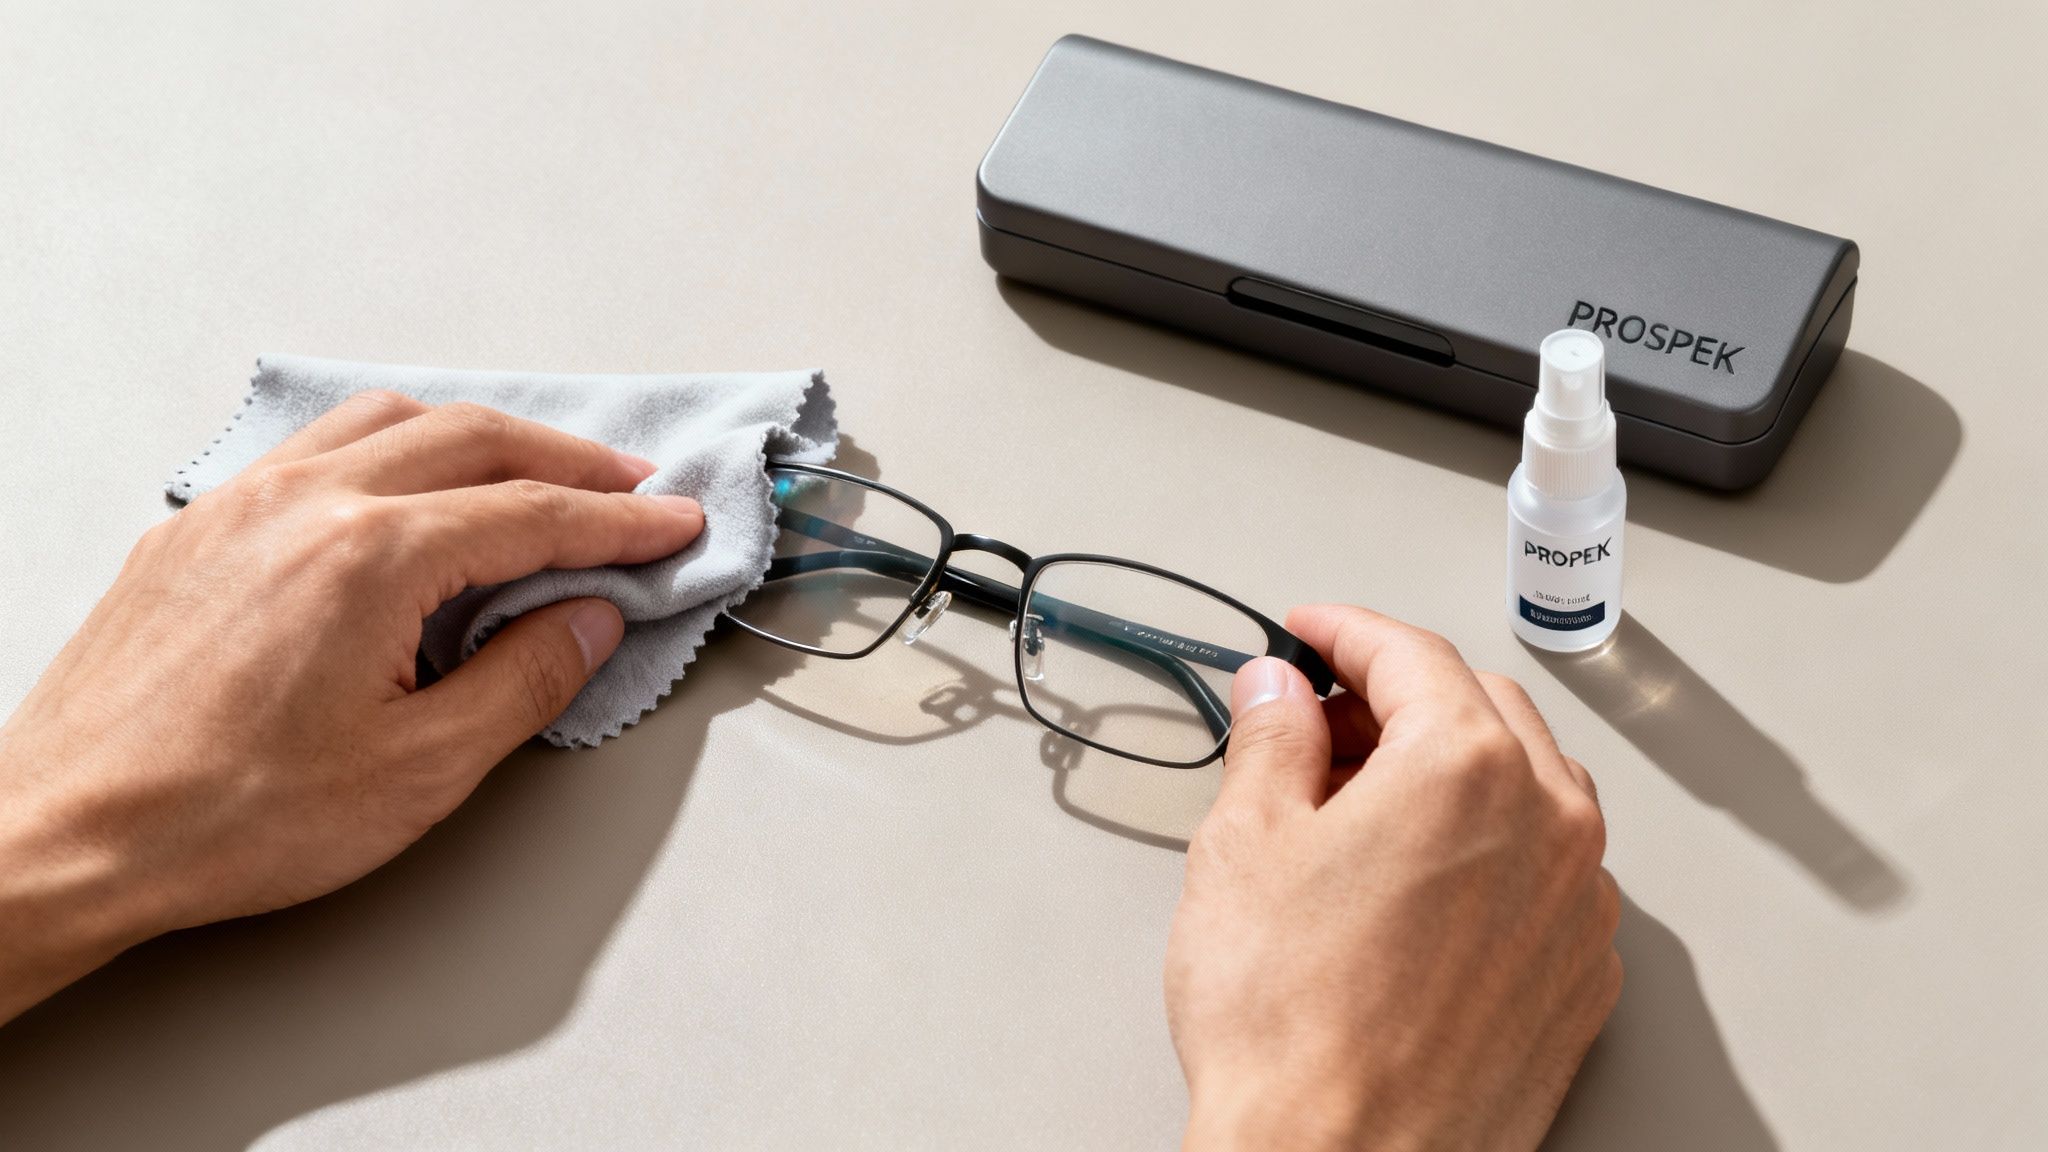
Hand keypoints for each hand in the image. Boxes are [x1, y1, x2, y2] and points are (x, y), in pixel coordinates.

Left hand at [0, 392, 703, 1022]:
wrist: (69, 836)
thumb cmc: (224, 816)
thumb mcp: (419, 771)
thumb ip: (524, 681)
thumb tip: (586, 622)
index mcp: (370, 555)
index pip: (532, 513)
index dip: (620, 521)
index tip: (671, 524)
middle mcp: (303, 503)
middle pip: (472, 439)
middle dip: (568, 459)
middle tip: (629, 488)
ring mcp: (240, 505)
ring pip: (387, 420)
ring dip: (479, 436)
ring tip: (532, 471)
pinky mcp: (195, 528)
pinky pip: (313, 446)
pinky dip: (390, 445)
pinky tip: (404, 486)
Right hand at [1166, 605, 1620, 1151]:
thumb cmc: (1292, 1026)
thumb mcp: (1244, 844)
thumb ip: (1272, 739)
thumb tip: (1279, 694)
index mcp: (1468, 767)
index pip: (1410, 654)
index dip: (1342, 632)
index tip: (1308, 634)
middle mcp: (1548, 824)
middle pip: (1478, 710)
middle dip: (1395, 699)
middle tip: (1316, 723)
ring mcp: (1577, 907)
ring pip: (1525, 789)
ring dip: (1447, 771)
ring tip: (1356, 810)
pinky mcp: (1581, 980)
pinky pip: (1544, 874)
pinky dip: (1487, 851)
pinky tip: (1414, 885)